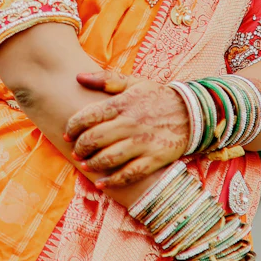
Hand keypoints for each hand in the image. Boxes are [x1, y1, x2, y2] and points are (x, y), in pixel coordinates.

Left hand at [63, 71, 190, 187]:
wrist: (192, 112)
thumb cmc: (157, 97)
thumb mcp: (134, 82)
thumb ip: (106, 79)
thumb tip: (78, 77)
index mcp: (123, 104)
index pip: (89, 116)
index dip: (73, 127)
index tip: (68, 133)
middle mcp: (131, 124)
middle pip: (95, 139)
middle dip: (80, 147)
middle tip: (75, 151)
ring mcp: (143, 142)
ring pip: (109, 158)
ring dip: (92, 164)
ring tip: (85, 165)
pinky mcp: (154, 159)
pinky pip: (129, 174)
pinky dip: (113, 181)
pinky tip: (102, 183)